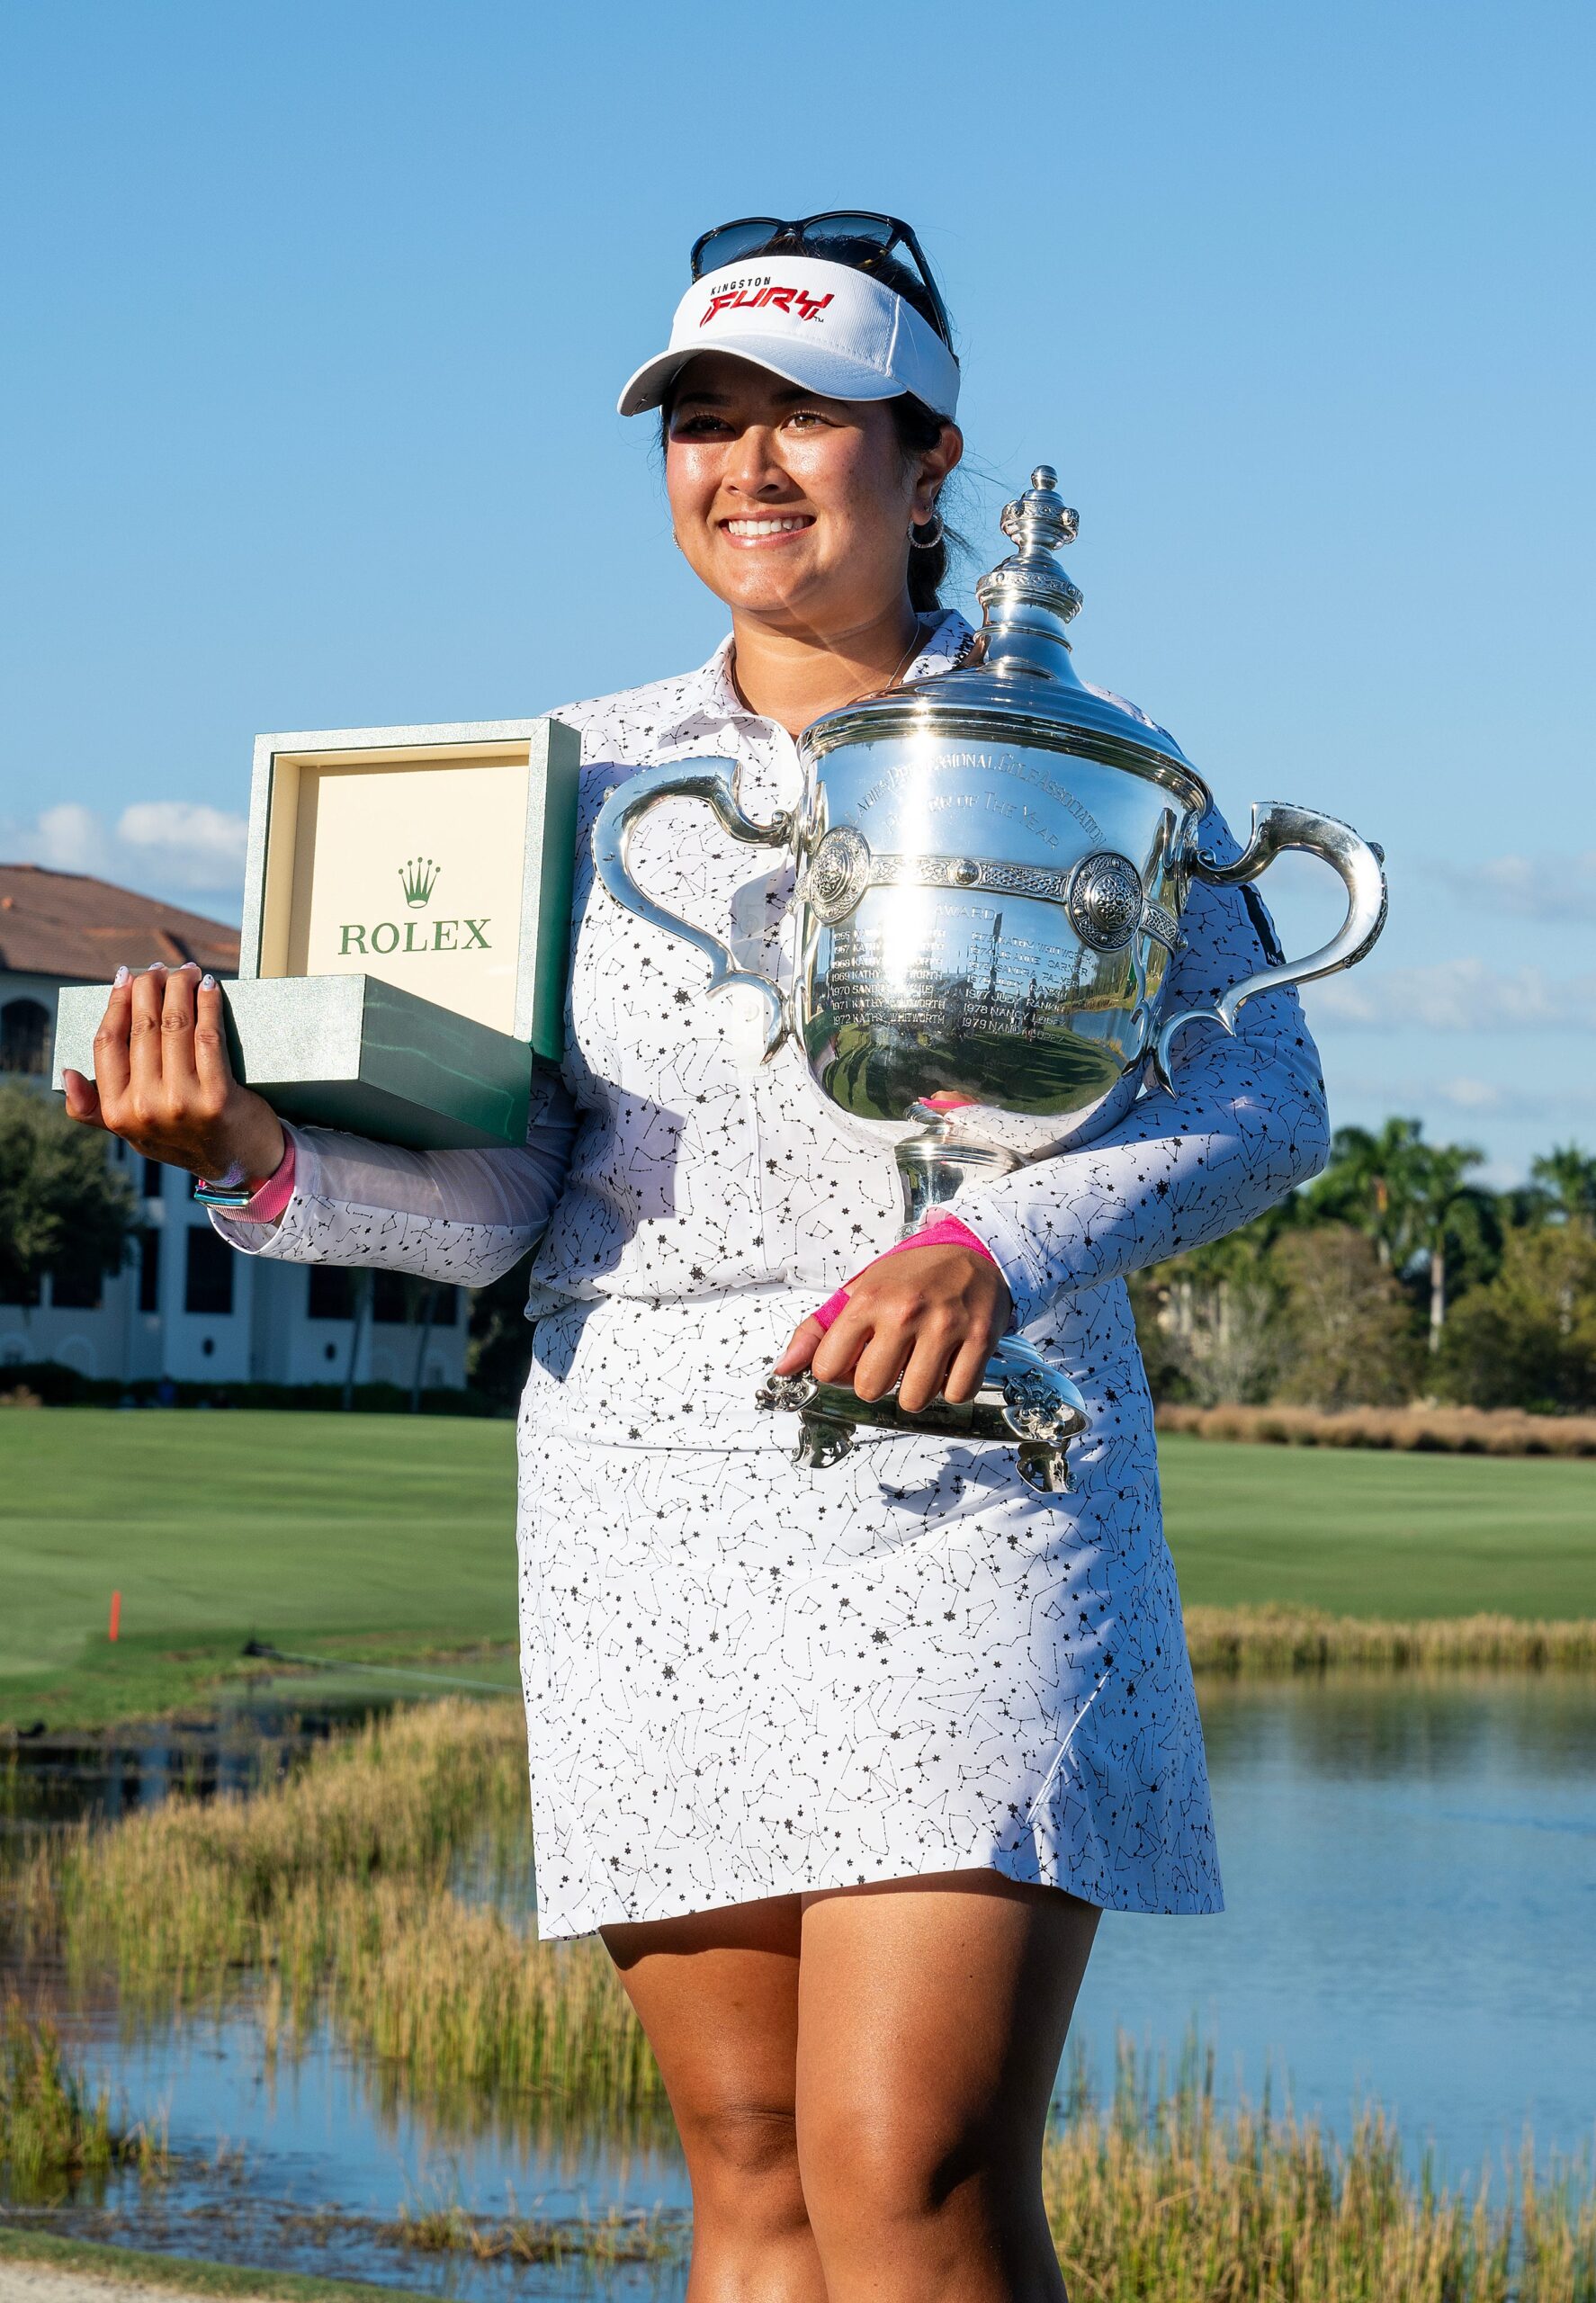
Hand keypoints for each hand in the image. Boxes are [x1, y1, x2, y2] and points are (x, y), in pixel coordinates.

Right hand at [62, 963, 285, 1184]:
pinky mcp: (217, 1097)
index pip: (107, 1043)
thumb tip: (66, 1074)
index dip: (116, 1003)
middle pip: (142, 1028)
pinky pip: (207, 1037)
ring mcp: (181, 1103)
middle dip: (151, 987)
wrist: (241, 1166)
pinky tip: (209, 988)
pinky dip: (208, 1005)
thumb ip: (94, 1109)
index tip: (125, 978)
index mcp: (117, 1112)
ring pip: (175, 1026)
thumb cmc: (185, 1139)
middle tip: (161, 969)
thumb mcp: (132, 1131)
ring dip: (180, 988)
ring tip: (186, 972)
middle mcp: (145, 1108)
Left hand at [772, 1244, 1011, 1413]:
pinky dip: (951, 1388)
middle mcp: (905, 1312)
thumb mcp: (860, 1289)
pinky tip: (948, 1364)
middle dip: (876, 1383)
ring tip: (920, 1363)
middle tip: (890, 1361)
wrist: (972, 1250)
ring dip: (915, 1390)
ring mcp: (945, 1326)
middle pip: (870, 1390)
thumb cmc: (911, 1275)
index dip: (837, 1372)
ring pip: (913, 1399)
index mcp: (868, 1300)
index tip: (853, 1358)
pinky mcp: (980, 1338)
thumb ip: (818, 1330)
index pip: (828, 1368)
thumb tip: (784, 1369)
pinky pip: (957, 1394)